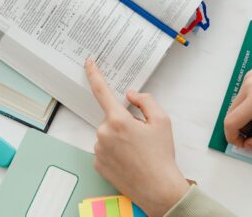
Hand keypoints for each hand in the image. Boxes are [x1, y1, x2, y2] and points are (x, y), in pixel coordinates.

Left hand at [85, 59, 189, 216]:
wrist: (158, 188)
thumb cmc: (161, 155)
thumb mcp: (162, 120)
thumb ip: (145, 100)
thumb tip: (131, 95)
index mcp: (118, 120)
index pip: (102, 91)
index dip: (94, 74)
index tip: (89, 63)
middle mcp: (103, 133)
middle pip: (112, 118)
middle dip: (124, 122)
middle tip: (142, 136)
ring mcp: (98, 150)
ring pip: (107, 134)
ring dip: (119, 137)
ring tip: (137, 151)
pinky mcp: (97, 163)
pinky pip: (104, 149)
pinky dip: (115, 150)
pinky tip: (129, 159)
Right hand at [224, 54, 251, 152]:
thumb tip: (251, 144)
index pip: (231, 122)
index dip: (233, 137)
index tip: (243, 143)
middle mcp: (249, 84)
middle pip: (231, 113)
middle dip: (241, 127)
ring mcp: (251, 76)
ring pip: (237, 103)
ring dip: (247, 116)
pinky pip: (244, 93)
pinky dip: (251, 104)